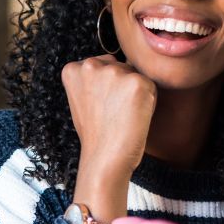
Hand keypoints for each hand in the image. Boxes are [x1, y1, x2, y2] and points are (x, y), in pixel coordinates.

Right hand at [62, 55, 156, 220]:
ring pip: (135, 75)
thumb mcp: (81, 99)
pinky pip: (150, 86)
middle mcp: (90, 65)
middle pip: (119, 66)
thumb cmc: (96, 133)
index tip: (98, 106)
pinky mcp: (137, 82)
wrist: (104, 158)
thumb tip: (118, 64)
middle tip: (111, 113)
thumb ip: (92, 79)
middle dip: (120, 86)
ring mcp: (114, 72)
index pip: (102, 65)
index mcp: (73, 69)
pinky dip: (148, 101)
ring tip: (122, 115)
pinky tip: (133, 116)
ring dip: (134, 93)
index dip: (105, 87)